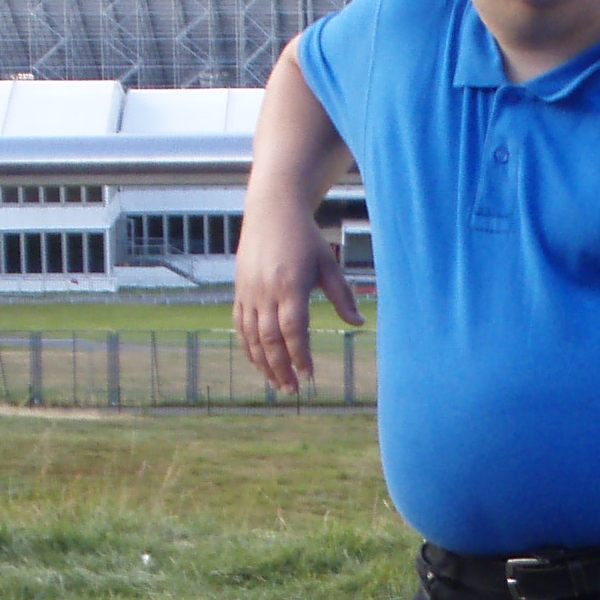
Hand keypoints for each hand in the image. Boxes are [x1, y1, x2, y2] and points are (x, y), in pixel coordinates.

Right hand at [233, 199, 360, 394]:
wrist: (272, 210)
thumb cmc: (305, 237)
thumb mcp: (328, 264)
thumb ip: (343, 296)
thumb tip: (359, 324)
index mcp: (290, 285)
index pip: (293, 330)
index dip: (300, 356)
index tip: (308, 375)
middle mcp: (266, 291)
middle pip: (270, 339)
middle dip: (281, 368)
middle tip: (292, 390)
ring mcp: (249, 291)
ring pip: (252, 337)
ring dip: (263, 364)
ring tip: (277, 384)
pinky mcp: (239, 290)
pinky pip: (240, 325)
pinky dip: (248, 347)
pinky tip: (259, 363)